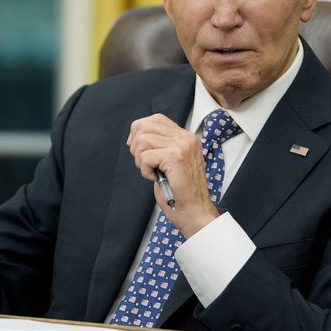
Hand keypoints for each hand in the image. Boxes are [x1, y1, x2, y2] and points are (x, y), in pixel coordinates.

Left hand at [128, 114, 217, 236]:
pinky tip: (156, 179)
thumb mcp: (171, 162)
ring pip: (142, 140)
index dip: (140, 131)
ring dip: (141, 160)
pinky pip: (145, 157)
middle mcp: (186, 138)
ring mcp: (182, 146)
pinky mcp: (175, 157)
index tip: (138, 149)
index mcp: (187, 137)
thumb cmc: (181, 192)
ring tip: (152, 172)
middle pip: (145, 126)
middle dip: (136, 146)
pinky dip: (145, 171)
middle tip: (145, 164)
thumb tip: (136, 136)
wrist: (195, 211)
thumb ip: (161, 145)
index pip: (156, 119)